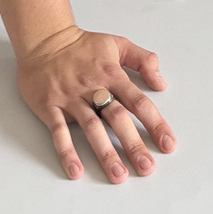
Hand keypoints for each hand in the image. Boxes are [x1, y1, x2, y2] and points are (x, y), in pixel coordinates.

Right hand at [17, 26, 175, 182]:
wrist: (44, 38)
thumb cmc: (82, 45)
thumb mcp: (118, 44)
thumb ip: (143, 60)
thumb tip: (161, 82)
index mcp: (112, 75)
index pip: (138, 102)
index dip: (155, 123)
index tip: (167, 144)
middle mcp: (94, 88)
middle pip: (117, 119)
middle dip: (133, 144)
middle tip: (146, 168)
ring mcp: (71, 98)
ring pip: (91, 128)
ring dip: (105, 153)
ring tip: (118, 175)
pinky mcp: (50, 106)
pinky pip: (59, 131)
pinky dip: (67, 151)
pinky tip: (76, 170)